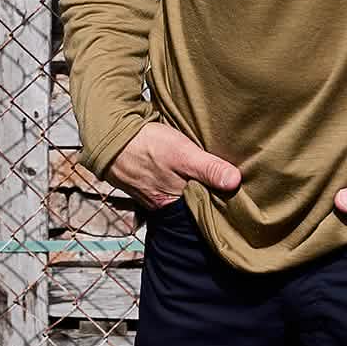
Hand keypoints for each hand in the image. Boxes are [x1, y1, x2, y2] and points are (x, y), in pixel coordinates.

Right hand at [106, 122, 240, 211]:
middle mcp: (160, 203)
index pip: (202, 209)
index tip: (235, 195)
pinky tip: (181, 172)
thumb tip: (235, 182)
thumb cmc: (148, 145)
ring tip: (207, 179)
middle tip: (224, 186)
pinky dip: (174, 181)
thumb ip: (208, 168)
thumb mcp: (183, 154)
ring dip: (190, 187)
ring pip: (177, 194)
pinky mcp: (143, 182)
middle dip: (204, 195)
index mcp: (172, 203)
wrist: (111, 135)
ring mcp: (150, 194)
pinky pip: (164, 185)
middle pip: (190, 202)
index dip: (217, 202)